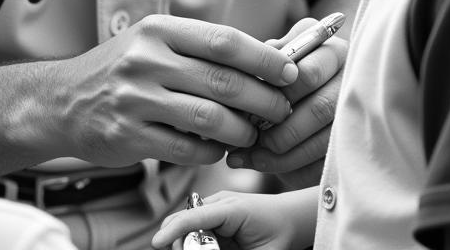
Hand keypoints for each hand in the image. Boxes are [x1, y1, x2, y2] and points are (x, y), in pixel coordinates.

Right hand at [44, 14, 299, 167]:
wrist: (62, 100)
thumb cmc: (121, 69)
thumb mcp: (154, 43)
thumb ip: (201, 49)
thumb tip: (268, 55)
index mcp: (158, 29)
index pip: (223, 40)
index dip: (263, 58)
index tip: (290, 71)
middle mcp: (146, 59)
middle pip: (223, 80)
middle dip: (263, 99)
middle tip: (281, 110)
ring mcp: (136, 98)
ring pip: (210, 117)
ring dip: (241, 131)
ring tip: (250, 134)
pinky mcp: (129, 135)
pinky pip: (187, 149)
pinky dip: (212, 152)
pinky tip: (218, 148)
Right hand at [151, 189, 314, 249]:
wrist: (292, 217)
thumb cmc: (282, 232)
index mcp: (231, 208)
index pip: (195, 216)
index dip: (174, 230)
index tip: (157, 243)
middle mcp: (219, 204)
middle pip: (186, 221)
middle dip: (179, 240)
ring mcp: (216, 210)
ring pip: (189, 227)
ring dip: (188, 243)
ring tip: (204, 249)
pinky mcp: (217, 219)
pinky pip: (198, 231)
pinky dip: (194, 243)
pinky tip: (201, 247)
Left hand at [225, 18, 346, 185]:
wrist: (316, 88)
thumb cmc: (289, 65)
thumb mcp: (283, 51)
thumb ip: (269, 56)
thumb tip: (248, 75)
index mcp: (333, 51)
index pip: (309, 74)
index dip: (279, 92)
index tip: (252, 104)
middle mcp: (352, 81)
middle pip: (320, 109)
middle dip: (282, 129)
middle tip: (254, 137)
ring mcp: (359, 116)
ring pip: (323, 142)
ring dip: (285, 156)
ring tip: (254, 158)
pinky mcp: (356, 147)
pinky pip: (327, 165)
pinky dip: (296, 172)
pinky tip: (271, 169)